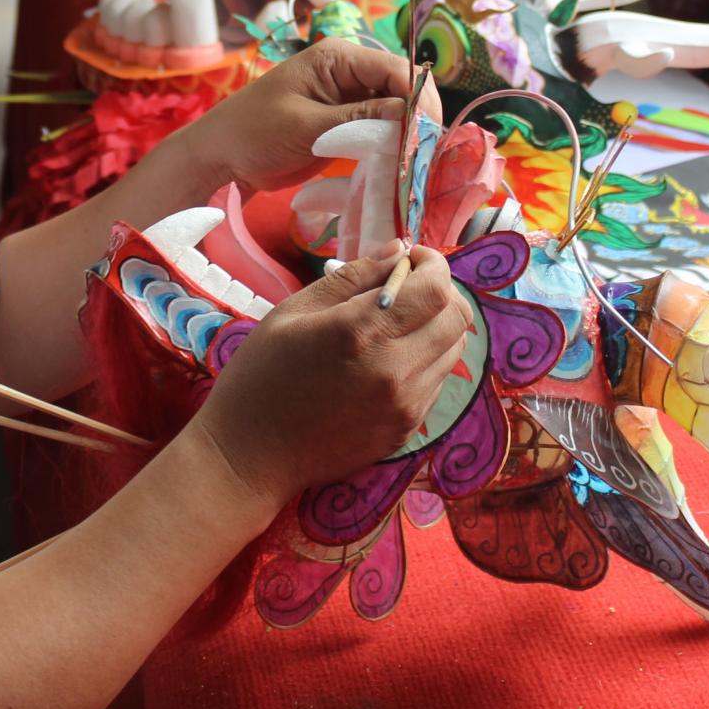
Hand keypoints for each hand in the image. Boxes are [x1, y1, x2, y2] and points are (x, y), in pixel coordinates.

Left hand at [181, 38, 443, 193]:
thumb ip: (360, 118)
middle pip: (402, 91)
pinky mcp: (348, 126)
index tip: (430, 135)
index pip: (396, 70)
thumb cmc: (254, 132)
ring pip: (397, 114)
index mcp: (339, 58)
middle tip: (427, 158)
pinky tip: (401, 169)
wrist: (222, 157)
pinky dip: (392, 149)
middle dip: (417, 121)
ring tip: (419, 167)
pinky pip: (381, 133)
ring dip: (407, 138)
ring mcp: (350, 100)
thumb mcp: (307, 125)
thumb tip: (411, 115)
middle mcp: (350, 73)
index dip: (419, 99)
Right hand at [189, 247, 469, 509]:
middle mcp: (395, 370)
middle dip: (441, 292)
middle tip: (407, 289)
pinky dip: (425, 360)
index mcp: (362, 332)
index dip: (431, 264)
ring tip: (396, 326)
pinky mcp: (406, 429)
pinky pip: (437, 382)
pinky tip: (388, 361)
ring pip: (454, 350)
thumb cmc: (261, 375)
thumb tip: (397, 251)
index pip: (436, 288)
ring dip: (435, 327)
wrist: (251, 456)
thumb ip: (352, 278)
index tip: (409, 260)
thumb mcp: (294, 311)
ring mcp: (406, 405)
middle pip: (457, 318)